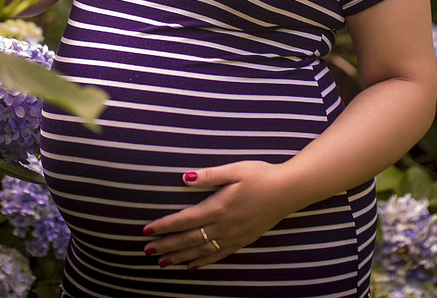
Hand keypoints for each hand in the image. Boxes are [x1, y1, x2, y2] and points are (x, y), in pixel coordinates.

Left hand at [141, 161, 299, 270]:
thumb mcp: (235, 169)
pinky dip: (204, 262)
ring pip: (201, 251)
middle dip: (166, 246)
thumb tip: (184, 178)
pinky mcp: (244, 240)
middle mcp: (224, 225)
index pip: (184, 220)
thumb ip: (209, 175)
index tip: (146, 231)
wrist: (290, 190)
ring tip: (163, 263)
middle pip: (189, 239)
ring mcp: (234, 235)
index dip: (164, 226)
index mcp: (218, 207)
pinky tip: (193, 267)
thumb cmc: (262, 175)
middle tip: (147, 252)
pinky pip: (220, 255)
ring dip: (180, 257)